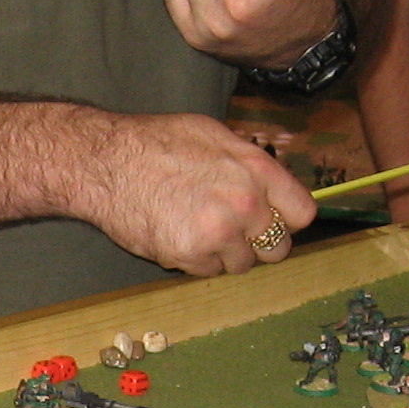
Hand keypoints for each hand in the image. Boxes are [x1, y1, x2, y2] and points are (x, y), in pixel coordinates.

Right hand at [64, 110, 316, 276]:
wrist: (106, 162)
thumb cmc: (155, 143)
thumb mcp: (213, 135)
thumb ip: (248, 164)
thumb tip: (271, 186)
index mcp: (255, 169)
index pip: (302, 213)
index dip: (288, 220)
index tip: (274, 221)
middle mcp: (244, 202)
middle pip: (278, 248)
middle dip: (258, 243)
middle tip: (232, 232)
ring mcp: (218, 232)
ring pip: (242, 264)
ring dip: (224, 254)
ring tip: (196, 228)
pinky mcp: (190, 255)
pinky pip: (209, 272)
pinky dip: (196, 261)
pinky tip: (177, 234)